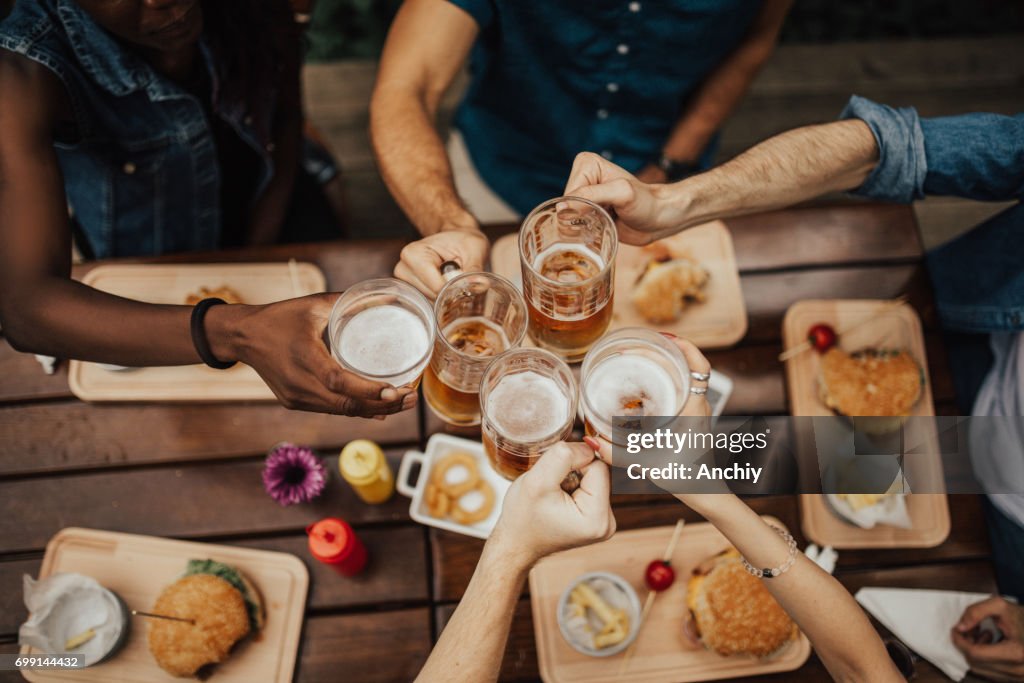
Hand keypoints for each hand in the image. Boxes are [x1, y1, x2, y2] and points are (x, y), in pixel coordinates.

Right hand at [208, 293, 415, 417]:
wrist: (242, 336)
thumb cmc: (280, 317)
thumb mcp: (314, 305)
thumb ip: (351, 302)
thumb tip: (390, 297)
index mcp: (303, 356)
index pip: (339, 380)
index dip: (368, 390)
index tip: (396, 391)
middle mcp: (299, 383)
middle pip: (345, 404)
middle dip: (382, 405)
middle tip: (411, 398)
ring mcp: (295, 397)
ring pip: (339, 412)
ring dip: (372, 411)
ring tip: (402, 404)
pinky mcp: (294, 402)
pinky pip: (330, 410)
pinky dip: (354, 410)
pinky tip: (377, 409)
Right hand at [394, 226, 489, 296]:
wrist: (457, 239)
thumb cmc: (464, 240)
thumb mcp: (474, 249)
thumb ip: (475, 268)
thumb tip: (481, 285)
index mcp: (414, 254)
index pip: (436, 286)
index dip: (456, 288)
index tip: (468, 282)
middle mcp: (403, 269)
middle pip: (433, 296)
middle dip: (451, 292)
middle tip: (461, 275)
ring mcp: (405, 282)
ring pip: (432, 302)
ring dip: (447, 295)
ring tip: (453, 277)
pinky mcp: (411, 291)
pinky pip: (431, 303)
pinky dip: (443, 297)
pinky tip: (446, 284)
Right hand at [490, 442, 615, 565]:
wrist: (516, 543)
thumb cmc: (522, 518)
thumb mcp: (537, 481)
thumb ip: (563, 456)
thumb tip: (589, 445)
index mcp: (598, 518)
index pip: (599, 466)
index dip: (574, 462)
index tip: (553, 476)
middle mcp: (608, 522)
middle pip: (600, 471)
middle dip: (575, 470)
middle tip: (552, 486)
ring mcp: (604, 521)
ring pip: (595, 476)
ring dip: (573, 476)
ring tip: (554, 492)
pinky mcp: (597, 516)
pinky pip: (591, 485)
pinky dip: (574, 483)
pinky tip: (560, 495)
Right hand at [564, 152, 687, 245]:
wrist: (660, 219)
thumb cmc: (646, 203)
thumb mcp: (621, 194)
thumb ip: (591, 196)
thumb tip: (562, 206)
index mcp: (587, 164)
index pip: (568, 193)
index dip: (582, 208)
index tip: (606, 210)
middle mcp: (583, 177)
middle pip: (565, 206)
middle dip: (580, 218)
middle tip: (605, 218)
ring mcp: (584, 196)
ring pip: (566, 217)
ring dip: (581, 227)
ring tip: (604, 223)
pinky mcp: (587, 211)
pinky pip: (573, 225)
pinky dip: (582, 232)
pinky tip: (600, 230)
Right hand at [583, 334, 711, 466]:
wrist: (704, 491)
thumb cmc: (685, 477)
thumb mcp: (648, 464)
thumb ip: (618, 454)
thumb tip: (592, 442)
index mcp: (694, 408)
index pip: (698, 368)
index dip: (684, 347)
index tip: (664, 338)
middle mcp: (698, 405)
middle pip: (687, 365)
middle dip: (663, 351)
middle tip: (635, 347)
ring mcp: (697, 410)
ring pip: (685, 375)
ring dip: (665, 363)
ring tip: (638, 357)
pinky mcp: (691, 416)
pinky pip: (681, 387)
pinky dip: (665, 378)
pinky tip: (645, 381)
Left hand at [952, 596, 1023, 681]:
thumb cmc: (1022, 617)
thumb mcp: (1000, 605)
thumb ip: (976, 611)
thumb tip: (960, 627)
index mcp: (1016, 652)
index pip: (975, 653)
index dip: (959, 640)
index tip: (955, 629)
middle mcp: (1018, 670)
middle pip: (975, 662)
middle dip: (966, 644)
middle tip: (971, 628)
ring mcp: (1017, 677)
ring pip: (979, 668)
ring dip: (974, 651)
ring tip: (983, 633)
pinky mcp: (1015, 679)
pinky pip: (988, 671)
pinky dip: (982, 658)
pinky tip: (990, 643)